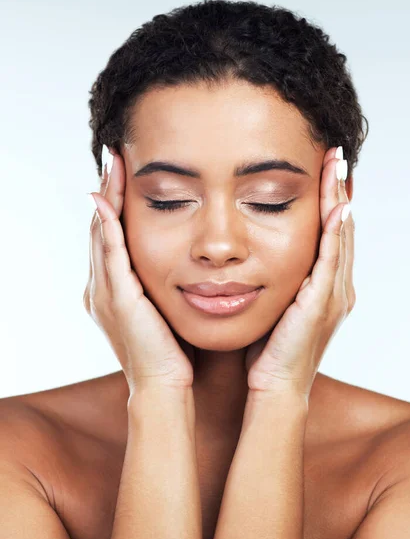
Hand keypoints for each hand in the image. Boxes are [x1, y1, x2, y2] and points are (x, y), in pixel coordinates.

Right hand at [83, 145, 195, 393]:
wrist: (163, 382)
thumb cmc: (170, 348)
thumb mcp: (162, 305)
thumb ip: (159, 282)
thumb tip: (178, 259)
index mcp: (112, 287)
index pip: (110, 234)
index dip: (114, 202)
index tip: (123, 171)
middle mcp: (102, 285)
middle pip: (101, 227)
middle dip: (107, 190)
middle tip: (113, 156)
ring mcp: (106, 292)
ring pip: (102, 234)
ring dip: (106, 198)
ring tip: (112, 165)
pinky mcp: (118, 298)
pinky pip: (110, 255)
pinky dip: (108, 227)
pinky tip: (109, 202)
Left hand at [244, 146, 354, 397]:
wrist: (274, 386)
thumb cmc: (269, 349)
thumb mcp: (275, 303)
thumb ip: (277, 278)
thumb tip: (257, 254)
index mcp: (325, 286)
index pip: (331, 233)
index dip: (330, 199)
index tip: (324, 168)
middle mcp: (336, 286)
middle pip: (341, 228)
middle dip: (339, 190)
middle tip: (336, 155)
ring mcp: (333, 295)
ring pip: (340, 237)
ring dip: (340, 200)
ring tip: (338, 166)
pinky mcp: (321, 303)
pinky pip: (331, 260)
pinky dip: (336, 233)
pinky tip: (338, 207)